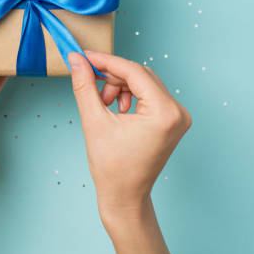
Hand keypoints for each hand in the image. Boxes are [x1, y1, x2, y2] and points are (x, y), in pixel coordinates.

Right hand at [68, 51, 190, 253]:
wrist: (124, 197)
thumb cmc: (112, 168)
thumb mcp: (94, 121)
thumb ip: (84, 86)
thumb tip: (75, 60)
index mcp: (164, 113)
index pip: (134, 72)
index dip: (106, 61)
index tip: (84, 56)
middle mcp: (177, 112)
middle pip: (140, 75)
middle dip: (112, 77)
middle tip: (89, 82)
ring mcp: (178, 117)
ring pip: (144, 83)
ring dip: (119, 87)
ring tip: (103, 105)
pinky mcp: (172, 121)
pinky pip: (149, 95)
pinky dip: (129, 96)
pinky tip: (115, 110)